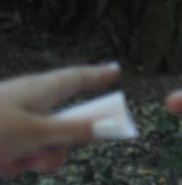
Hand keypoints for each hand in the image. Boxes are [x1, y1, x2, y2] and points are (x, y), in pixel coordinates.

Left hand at [0, 62, 119, 177]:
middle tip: (46, 157)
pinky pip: (23, 153)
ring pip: (45, 142)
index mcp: (41, 89)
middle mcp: (30, 103)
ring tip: (15, 164)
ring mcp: (14, 123)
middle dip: (61, 144)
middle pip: (64, 121)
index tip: (116, 71)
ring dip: (36, 158)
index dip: (99, 75)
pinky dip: (17, 163)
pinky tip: (2, 165)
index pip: (79, 78)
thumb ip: (73, 131)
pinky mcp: (2, 141)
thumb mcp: (35, 133)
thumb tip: (108, 125)